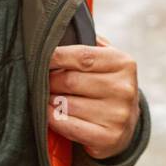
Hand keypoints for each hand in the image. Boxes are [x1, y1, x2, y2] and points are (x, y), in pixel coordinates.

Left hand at [47, 35, 139, 159]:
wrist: (125, 125)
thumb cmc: (107, 86)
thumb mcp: (108, 61)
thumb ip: (90, 43)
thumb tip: (61, 28)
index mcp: (124, 63)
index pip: (82, 56)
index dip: (56, 56)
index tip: (40, 58)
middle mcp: (125, 89)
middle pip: (70, 80)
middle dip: (50, 81)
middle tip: (42, 81)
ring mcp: (118, 115)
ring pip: (66, 103)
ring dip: (49, 101)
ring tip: (48, 98)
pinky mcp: (108, 137)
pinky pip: (67, 125)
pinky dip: (53, 119)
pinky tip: (52, 114)